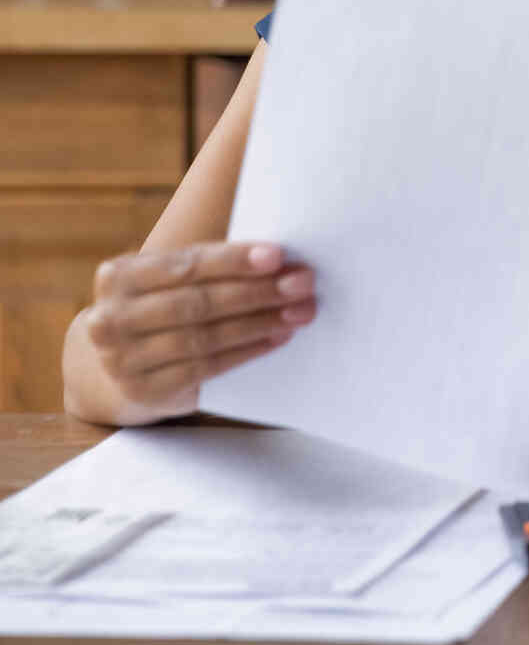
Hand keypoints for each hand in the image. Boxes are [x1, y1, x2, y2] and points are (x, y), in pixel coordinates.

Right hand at [80, 242, 315, 415]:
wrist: (121, 367)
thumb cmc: (164, 308)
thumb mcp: (172, 282)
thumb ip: (212, 268)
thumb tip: (282, 261)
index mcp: (117, 277)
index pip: (185, 265)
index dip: (233, 260)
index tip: (277, 255)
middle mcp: (110, 318)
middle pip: (197, 303)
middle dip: (257, 292)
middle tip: (302, 284)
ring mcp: (121, 359)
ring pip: (203, 337)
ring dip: (259, 323)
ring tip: (298, 312)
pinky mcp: (144, 390)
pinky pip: (205, 368)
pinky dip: (246, 352)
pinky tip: (276, 338)